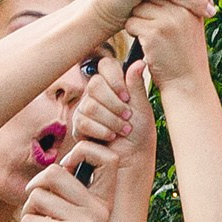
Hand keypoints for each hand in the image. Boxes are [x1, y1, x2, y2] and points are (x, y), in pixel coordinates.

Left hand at [20, 131, 120, 221]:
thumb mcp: (69, 215)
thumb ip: (68, 191)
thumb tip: (58, 163)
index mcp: (104, 202)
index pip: (106, 157)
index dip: (82, 151)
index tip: (66, 168)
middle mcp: (100, 211)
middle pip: (54, 172)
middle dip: (35, 191)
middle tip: (39, 214)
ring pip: (36, 197)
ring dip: (30, 217)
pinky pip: (29, 219)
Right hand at [72, 54, 155, 175]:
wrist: (132, 159)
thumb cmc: (140, 134)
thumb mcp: (142, 107)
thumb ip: (136, 85)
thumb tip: (140, 62)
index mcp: (114, 85)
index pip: (106, 65)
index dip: (115, 79)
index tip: (126, 96)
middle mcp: (97, 94)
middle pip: (95, 84)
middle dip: (114, 104)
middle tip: (127, 117)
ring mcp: (86, 109)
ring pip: (89, 105)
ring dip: (110, 120)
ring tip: (123, 130)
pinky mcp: (79, 126)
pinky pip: (83, 122)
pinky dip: (101, 131)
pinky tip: (111, 137)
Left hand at [124, 0, 210, 88]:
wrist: (189, 83)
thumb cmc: (185, 53)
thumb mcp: (190, 22)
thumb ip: (180, 1)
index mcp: (194, 1)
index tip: (159, 17)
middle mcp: (184, 6)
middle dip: (146, 9)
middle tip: (155, 29)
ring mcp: (170, 18)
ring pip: (138, 7)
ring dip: (139, 21)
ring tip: (153, 38)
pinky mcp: (155, 31)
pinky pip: (131, 22)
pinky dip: (134, 34)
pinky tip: (147, 45)